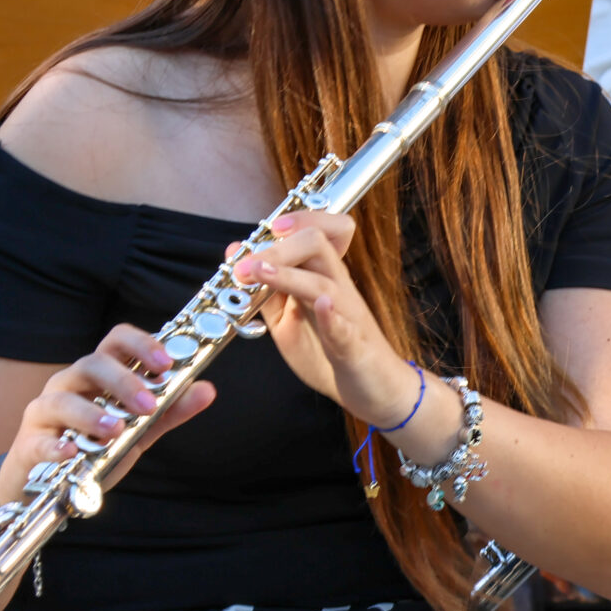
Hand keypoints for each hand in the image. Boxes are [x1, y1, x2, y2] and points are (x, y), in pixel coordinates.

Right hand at [0, 323, 214, 504]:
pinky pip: (38, 441)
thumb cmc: (95, 446)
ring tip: (115, 430)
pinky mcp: (27, 444)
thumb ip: (170, 410)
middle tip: (148, 405)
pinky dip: (55, 446)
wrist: (48, 486)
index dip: (142, 344)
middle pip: (92, 364)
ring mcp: (45, 411)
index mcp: (99, 374)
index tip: (166, 363)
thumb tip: (207, 390)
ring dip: (91, 414)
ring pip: (62, 399)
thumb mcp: (139, 428)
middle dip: (123, 382)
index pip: (117, 341)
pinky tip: (72, 452)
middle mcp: (69, 384)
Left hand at [230, 210, 419, 425]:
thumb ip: (264, 289)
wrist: (374, 391)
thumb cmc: (330, 352)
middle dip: (280, 245)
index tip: (269, 226)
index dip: (299, 219)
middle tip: (245, 264)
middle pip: (319, 245)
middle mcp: (338, 290)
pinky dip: (332, 318)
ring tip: (259, 272)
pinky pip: (346, 330)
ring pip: (324, 284)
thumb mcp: (287, 320)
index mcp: (324, 278)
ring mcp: (349, 318)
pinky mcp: (354, 349)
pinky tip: (322, 307)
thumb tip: (235, 251)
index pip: (320, 231)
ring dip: (289, 276)